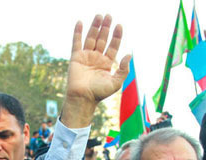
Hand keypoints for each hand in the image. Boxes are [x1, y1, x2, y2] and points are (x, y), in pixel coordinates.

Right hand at [62, 14, 130, 128]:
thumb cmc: (99, 93)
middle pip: (102, 39)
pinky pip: (76, 42)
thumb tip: (129, 55)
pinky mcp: (76, 57)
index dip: (116, 36)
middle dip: (106, 27)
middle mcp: (96, 58)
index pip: (113, 46)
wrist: (83, 98)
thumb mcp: (116, 82)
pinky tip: (80, 23)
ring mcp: (86, 56)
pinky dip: (78, 32)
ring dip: (95, 26)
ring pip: (91, 38)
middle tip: (109, 16)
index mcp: (106, 63)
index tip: (119, 26)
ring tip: (99, 15)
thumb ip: (123, 69)